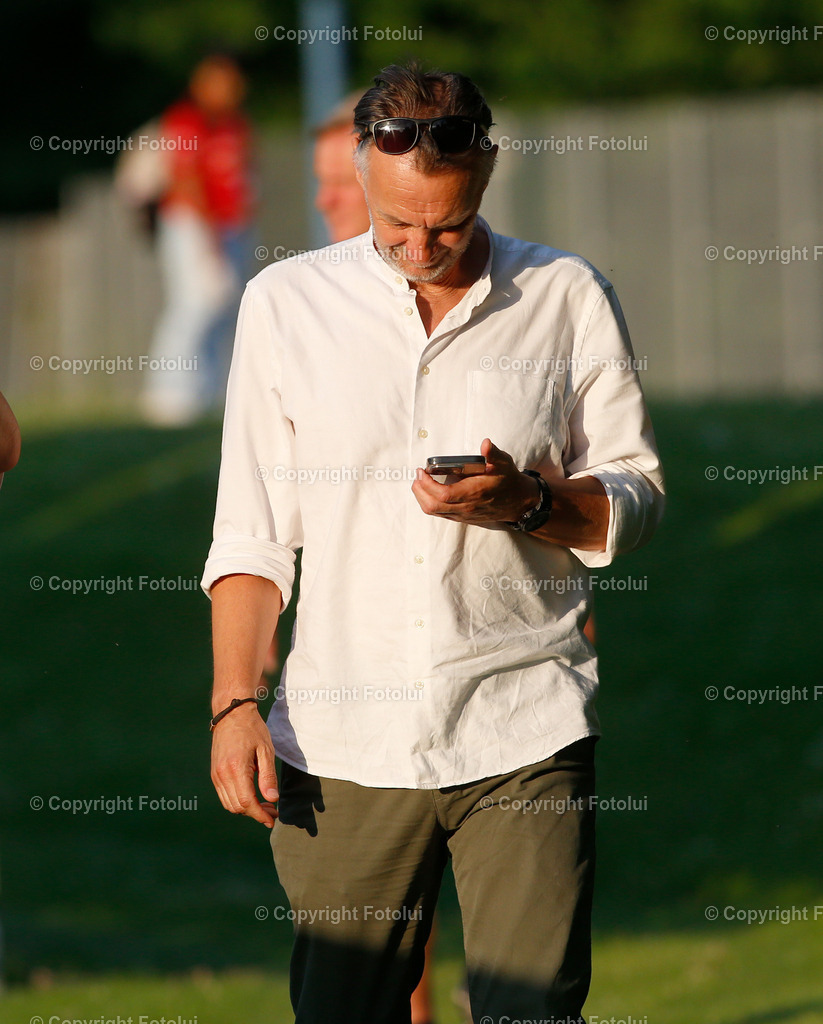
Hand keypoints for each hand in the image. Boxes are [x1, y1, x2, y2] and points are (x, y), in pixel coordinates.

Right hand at [210, 702, 278, 827]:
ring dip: (246, 809)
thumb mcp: (266, 750)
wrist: (231, 714)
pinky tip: (251, 796)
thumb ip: (268, 776)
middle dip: (255, 813)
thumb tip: (272, 799)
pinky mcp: (214, 773)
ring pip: (229, 804)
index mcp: (235, 768)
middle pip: (237, 807)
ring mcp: (215, 775)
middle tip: (273, 811)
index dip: (260, 815)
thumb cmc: (252, 729)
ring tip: (264, 805)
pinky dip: (237, 801)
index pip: (246, 802)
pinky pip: (224, 796)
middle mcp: (222, 774)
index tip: (272, 820)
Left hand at [411, 437, 538, 524]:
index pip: (443, 494)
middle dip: (420, 490)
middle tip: (417, 476)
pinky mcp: (462, 517)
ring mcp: (463, 514)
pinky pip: (440, 514)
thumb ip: (493, 454)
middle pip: (433, 505)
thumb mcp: (504, 463)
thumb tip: (485, 444)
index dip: (427, 484)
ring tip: (419, 483)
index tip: (422, 471)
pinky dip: (430, 503)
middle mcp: (467, 507)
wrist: (518, 502)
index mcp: (474, 493)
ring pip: (434, 511)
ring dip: (422, 498)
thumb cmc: (508, 480)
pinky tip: (429, 492)